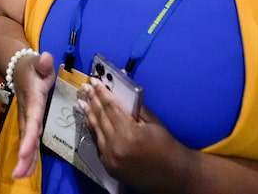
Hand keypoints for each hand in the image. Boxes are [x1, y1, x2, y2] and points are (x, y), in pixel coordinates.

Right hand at [12, 51, 56, 178]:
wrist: (18, 67)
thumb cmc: (33, 67)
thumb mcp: (38, 62)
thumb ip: (43, 62)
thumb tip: (46, 58)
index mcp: (32, 100)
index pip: (31, 120)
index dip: (28, 137)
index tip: (25, 153)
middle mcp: (27, 112)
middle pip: (26, 136)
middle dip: (23, 155)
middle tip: (20, 173)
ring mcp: (26, 118)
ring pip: (26, 141)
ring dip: (24, 159)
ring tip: (22, 176)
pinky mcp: (28, 121)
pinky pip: (29, 140)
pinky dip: (28, 155)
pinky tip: (27, 169)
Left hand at [77, 77, 191, 191]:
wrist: (175, 176)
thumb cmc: (168, 147)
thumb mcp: (153, 123)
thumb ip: (135, 107)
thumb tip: (120, 92)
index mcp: (129, 133)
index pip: (110, 107)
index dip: (101, 92)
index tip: (94, 81)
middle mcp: (116, 146)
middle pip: (100, 116)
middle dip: (92, 99)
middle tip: (85, 87)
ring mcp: (110, 158)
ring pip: (95, 130)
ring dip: (88, 114)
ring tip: (82, 101)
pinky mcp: (109, 166)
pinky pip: (97, 143)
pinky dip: (93, 130)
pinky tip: (89, 120)